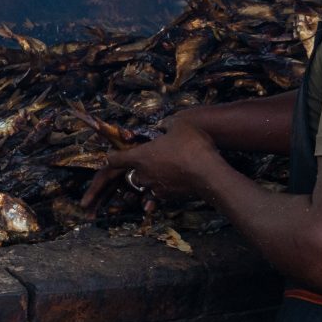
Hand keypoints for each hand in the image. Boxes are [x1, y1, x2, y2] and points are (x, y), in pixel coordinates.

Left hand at [81, 125, 221, 210]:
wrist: (209, 173)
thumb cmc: (191, 146)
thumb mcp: (179, 125)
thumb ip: (167, 124)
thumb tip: (163, 124)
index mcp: (141, 156)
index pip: (115, 159)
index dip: (112, 157)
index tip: (112, 156)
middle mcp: (143, 174)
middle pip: (131, 174)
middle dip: (136, 169)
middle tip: (148, 161)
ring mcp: (155, 187)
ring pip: (144, 186)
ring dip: (149, 180)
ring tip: (161, 172)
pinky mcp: (167, 197)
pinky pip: (158, 195)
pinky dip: (161, 190)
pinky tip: (171, 183)